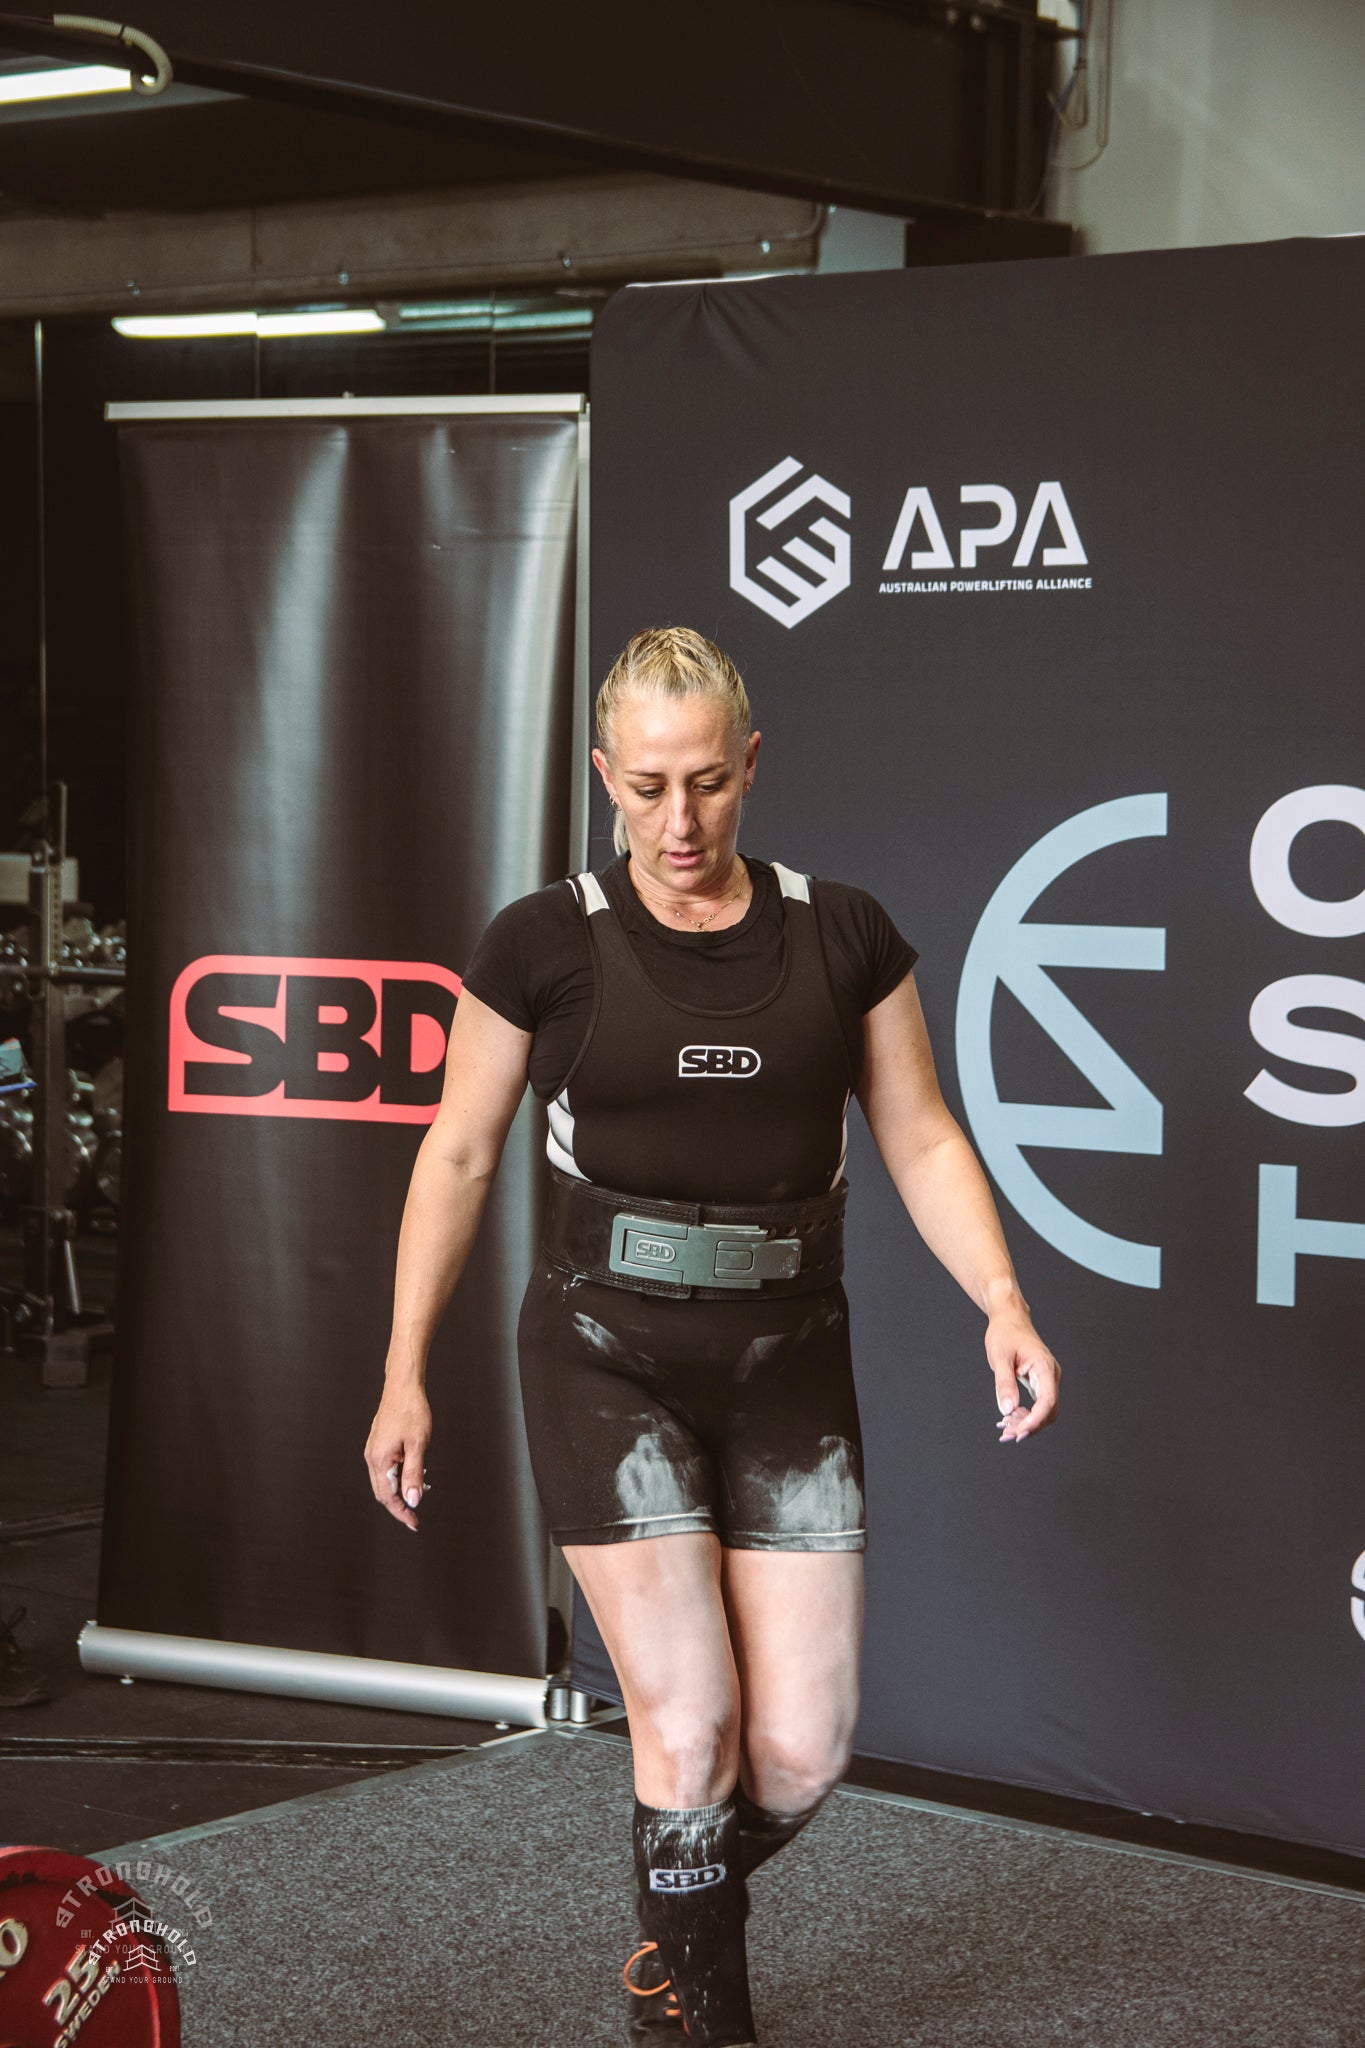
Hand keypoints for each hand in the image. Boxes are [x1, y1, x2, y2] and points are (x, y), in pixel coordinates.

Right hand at [364, 1381, 432, 1529]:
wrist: (403, 1385)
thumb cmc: (412, 1411)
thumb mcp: (418, 1445)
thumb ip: (414, 1475)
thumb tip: (413, 1501)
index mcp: (380, 1459)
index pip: (388, 1496)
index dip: (401, 1512)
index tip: (414, 1523)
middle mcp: (372, 1457)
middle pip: (383, 1491)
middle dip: (399, 1505)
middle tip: (415, 1516)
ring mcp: (373, 1449)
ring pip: (384, 1480)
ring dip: (400, 1490)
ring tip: (421, 1490)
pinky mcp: (379, 1443)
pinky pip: (386, 1468)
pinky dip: (398, 1476)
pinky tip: (414, 1472)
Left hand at [985, 1308, 1059, 1443]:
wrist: (1009, 1317)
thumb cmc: (1005, 1333)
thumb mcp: (1000, 1358)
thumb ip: (1005, 1384)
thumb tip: (1007, 1410)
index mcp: (1044, 1367)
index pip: (1047, 1401)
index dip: (1035, 1420)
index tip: (1020, 1432)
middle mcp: (1050, 1374)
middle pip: (1048, 1410)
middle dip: (1030, 1426)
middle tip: (1007, 1435)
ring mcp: (1046, 1378)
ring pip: (1043, 1410)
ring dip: (1027, 1423)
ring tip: (1005, 1430)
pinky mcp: (1039, 1381)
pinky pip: (1037, 1404)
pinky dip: (1025, 1414)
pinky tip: (1010, 1420)